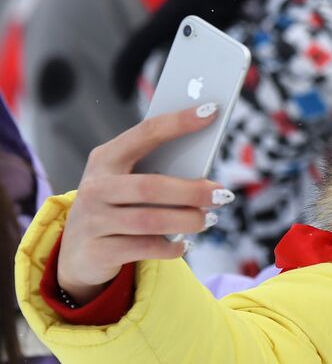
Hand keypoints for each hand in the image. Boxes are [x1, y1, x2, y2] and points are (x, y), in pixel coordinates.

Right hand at [57, 106, 232, 304]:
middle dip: (193, 191)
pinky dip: (172, 247)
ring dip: (188, 221)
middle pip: (151, 186)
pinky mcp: (97, 251)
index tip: (210, 111)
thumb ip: (156, 172)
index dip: (178, 122)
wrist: (77, 252)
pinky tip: (184, 244)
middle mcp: (94, 187)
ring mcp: (92, 220)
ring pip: (150, 221)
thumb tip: (206, 172)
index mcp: (105, 159)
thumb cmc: (117, 206)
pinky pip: (146, 248)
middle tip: (222, 195)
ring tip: (209, 219)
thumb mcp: (126, 182)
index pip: (144, 134)